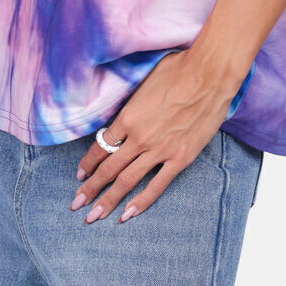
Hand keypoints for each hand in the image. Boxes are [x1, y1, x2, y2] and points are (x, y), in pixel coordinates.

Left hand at [70, 49, 240, 224]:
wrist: (209, 75)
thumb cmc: (177, 70)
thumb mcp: (144, 82)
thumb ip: (131, 104)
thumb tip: (123, 114)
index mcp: (128, 117)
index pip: (101, 146)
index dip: (88, 163)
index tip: (79, 175)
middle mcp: (139, 137)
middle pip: (108, 168)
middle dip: (90, 188)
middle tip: (76, 203)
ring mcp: (160, 150)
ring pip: (127, 181)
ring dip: (108, 200)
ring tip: (93, 216)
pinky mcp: (180, 158)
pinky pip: (157, 185)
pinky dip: (141, 202)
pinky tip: (128, 214)